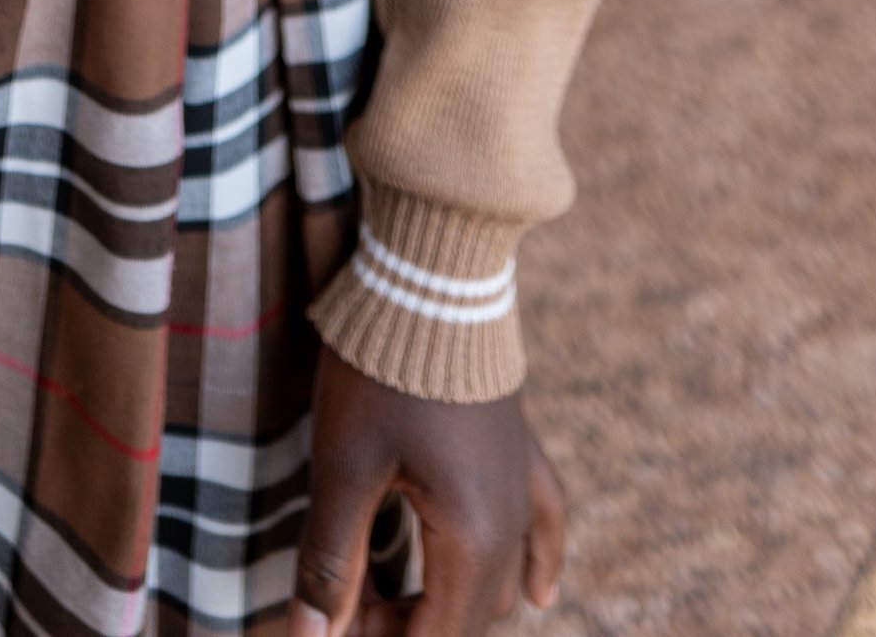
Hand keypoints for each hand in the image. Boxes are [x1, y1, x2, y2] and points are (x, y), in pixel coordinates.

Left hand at [290, 353, 563, 633]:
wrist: (433, 275)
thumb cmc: (383, 372)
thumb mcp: (344, 466)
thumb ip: (330, 560)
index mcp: (474, 539)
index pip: (436, 635)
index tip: (331, 624)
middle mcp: (512, 524)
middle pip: (469, 615)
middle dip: (407, 625)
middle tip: (344, 604)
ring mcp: (523, 484)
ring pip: (501, 581)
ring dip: (451, 601)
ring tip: (387, 593)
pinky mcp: (522, 448)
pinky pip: (545, 526)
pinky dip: (539, 564)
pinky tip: (539, 593)